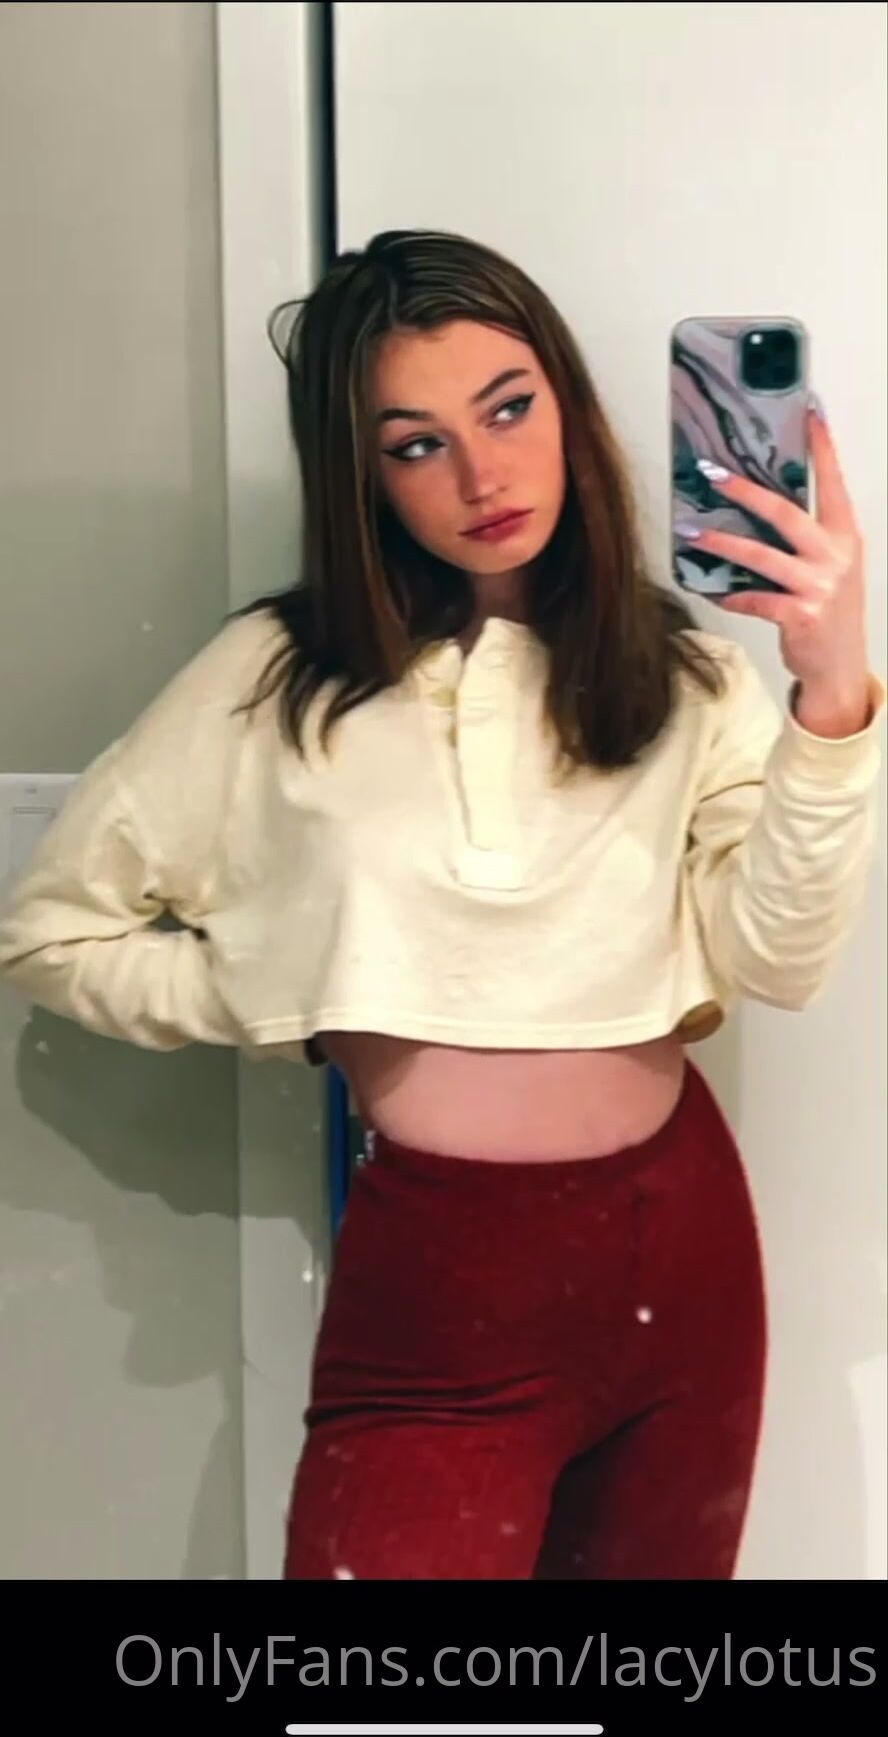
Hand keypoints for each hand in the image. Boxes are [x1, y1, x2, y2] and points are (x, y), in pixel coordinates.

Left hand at [687, 406, 871, 734]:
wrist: (840, 666)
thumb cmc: (830, 611)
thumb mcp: (831, 566)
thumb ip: (806, 536)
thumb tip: (758, 503)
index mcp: (845, 534)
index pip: (833, 481)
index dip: (822, 445)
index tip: (810, 409)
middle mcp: (835, 555)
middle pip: (785, 512)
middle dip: (745, 490)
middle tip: (712, 474)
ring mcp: (819, 586)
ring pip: (761, 555)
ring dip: (722, 542)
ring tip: (692, 531)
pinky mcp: (800, 616)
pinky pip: (755, 599)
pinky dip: (731, 595)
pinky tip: (714, 592)